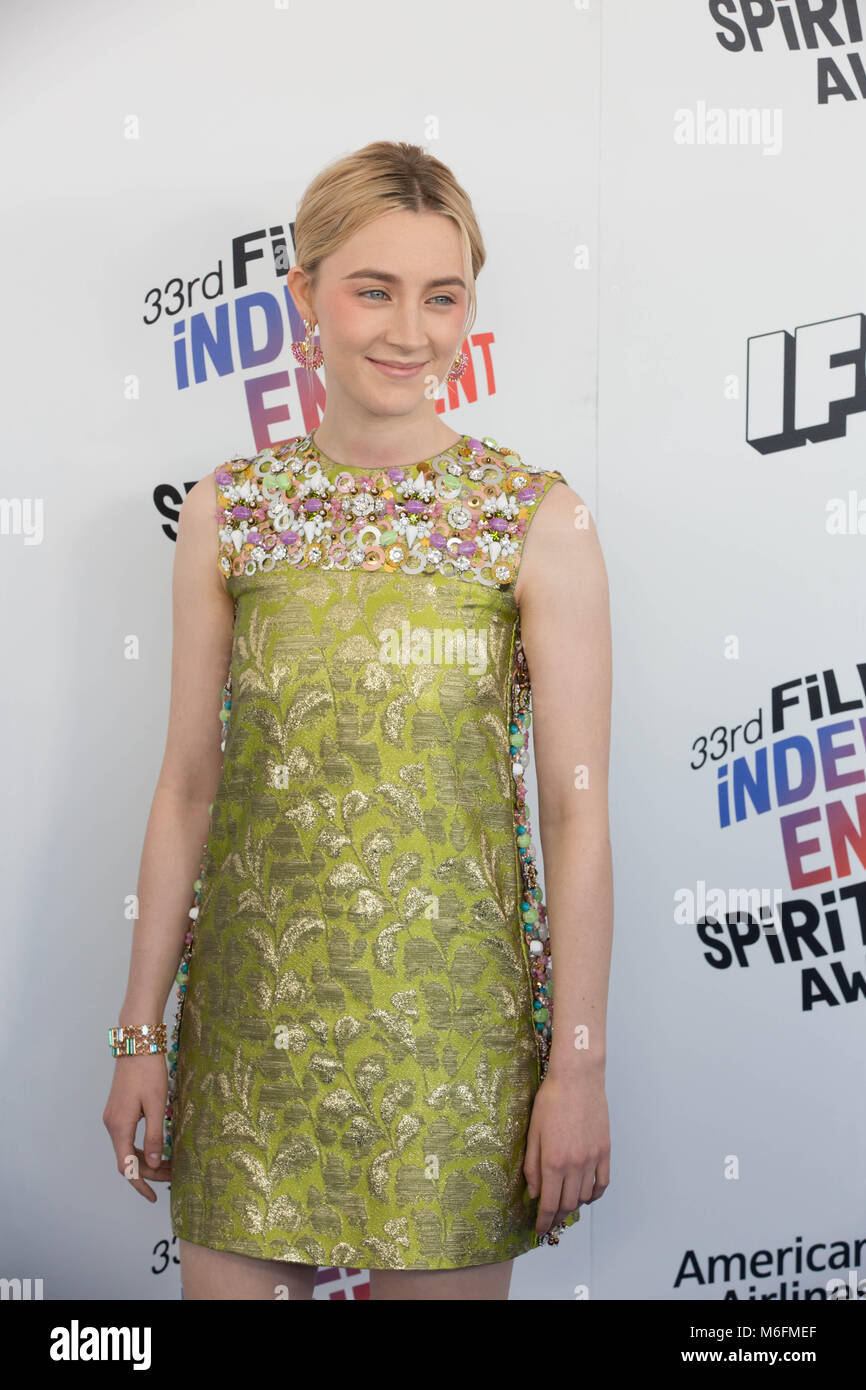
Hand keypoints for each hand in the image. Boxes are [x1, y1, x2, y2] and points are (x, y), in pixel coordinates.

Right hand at [103, 1054, 172, 1201]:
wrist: (137, 1044)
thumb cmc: (148, 1072)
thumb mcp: (156, 1105)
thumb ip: (154, 1136)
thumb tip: (153, 1163)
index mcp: (119, 1126)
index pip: (126, 1167)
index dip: (139, 1184)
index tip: (153, 1196)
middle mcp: (112, 1125)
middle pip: (128, 1159)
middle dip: (149, 1171)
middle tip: (173, 1174)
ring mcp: (113, 1118)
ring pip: (127, 1149)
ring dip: (146, 1159)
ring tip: (169, 1164)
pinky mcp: (118, 1111)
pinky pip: (127, 1137)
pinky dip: (141, 1147)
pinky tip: (157, 1148)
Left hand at [524, 1067, 609, 1235]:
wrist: (577, 1078)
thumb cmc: (551, 1100)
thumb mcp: (533, 1132)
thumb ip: (531, 1166)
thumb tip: (533, 1193)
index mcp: (552, 1161)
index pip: (549, 1203)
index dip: (543, 1220)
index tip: (539, 1230)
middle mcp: (574, 1165)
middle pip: (567, 1204)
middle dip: (556, 1217)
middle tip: (549, 1221)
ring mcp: (592, 1159)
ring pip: (584, 1196)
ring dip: (574, 1207)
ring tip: (564, 1208)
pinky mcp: (605, 1151)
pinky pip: (603, 1182)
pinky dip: (595, 1195)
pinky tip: (586, 1196)